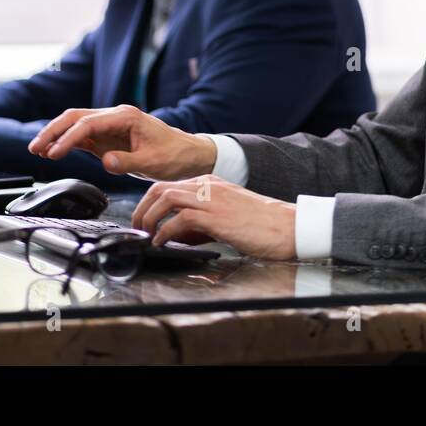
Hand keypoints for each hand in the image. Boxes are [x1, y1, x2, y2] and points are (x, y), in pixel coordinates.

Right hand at [29, 104, 216, 181]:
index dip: (68, 138)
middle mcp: (115, 117)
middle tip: (35, 148)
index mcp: (126, 117)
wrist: (189, 155)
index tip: (55, 153)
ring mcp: (110, 126)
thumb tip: (105, 161)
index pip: (88, 123)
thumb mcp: (154, 162)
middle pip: (75, 117)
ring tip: (37, 150)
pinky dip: (67, 143)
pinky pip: (83, 137)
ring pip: (76, 125)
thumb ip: (128, 162)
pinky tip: (53, 152)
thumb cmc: (175, 155)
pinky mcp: (109, 138)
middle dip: (53, 131)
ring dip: (56, 136)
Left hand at [131, 175, 296, 259]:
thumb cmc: (262, 225)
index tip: (143, 219)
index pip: (169, 185)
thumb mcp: (226, 216)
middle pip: (160, 188)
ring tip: (145, 234)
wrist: (288, 226)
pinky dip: (165, 231)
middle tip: (136, 227)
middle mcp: (208, 186)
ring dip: (149, 218)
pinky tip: (162, 243)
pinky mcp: (216, 216)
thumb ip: (201, 221)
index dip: (150, 202)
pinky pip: (180, 219)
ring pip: (166, 198)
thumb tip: (177, 234)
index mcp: (211, 182)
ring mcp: (212, 199)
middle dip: (142, 208)